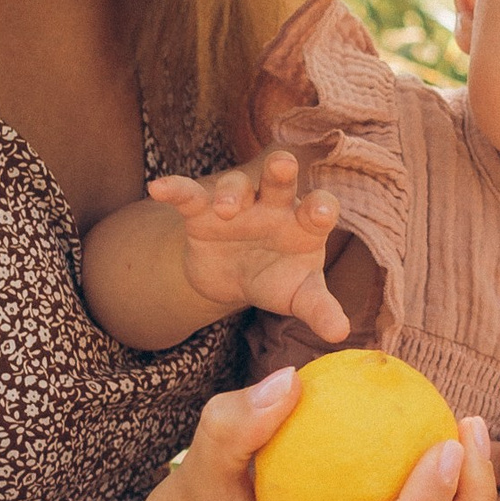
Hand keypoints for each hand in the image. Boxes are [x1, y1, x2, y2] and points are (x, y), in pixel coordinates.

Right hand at [147, 155, 347, 343]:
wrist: (232, 279)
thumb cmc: (276, 280)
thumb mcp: (298, 296)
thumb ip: (320, 309)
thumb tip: (340, 334)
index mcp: (304, 223)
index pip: (318, 208)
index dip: (321, 207)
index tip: (320, 213)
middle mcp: (273, 205)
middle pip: (280, 180)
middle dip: (281, 170)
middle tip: (282, 166)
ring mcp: (238, 205)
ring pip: (235, 185)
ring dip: (231, 192)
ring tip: (225, 210)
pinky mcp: (202, 212)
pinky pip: (189, 195)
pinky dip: (175, 189)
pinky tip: (159, 187)